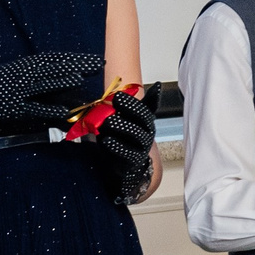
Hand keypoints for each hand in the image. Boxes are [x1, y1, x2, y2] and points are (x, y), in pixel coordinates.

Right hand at [0, 50, 102, 149]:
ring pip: (43, 84)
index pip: (55, 59)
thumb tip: (63, 73)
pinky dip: (47, 109)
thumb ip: (37, 74)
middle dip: (77, 65)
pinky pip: (32, 109)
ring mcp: (17, 90)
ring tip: (81, 78)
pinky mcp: (11, 107)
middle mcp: (22, 75)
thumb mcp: (17, 75)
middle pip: (54, 67)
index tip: (95, 58)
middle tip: (100, 64)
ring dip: (62, 81)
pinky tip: (63, 111)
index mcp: (24, 66)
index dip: (76, 58)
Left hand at [82, 88, 157, 204]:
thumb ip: (127, 107)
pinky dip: (117, 146)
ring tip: (108, 121)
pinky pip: (127, 152)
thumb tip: (148, 87)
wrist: (126, 167)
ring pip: (136, 134)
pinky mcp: (133, 160)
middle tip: (115, 98)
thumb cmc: (122, 138)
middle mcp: (147, 131)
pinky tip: (106, 140)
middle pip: (144, 117)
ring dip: (122, 126)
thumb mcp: (125, 121)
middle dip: (130, 107)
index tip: (122, 94)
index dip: (140, 99)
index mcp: (145, 120)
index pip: (147, 106)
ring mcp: (142, 146)